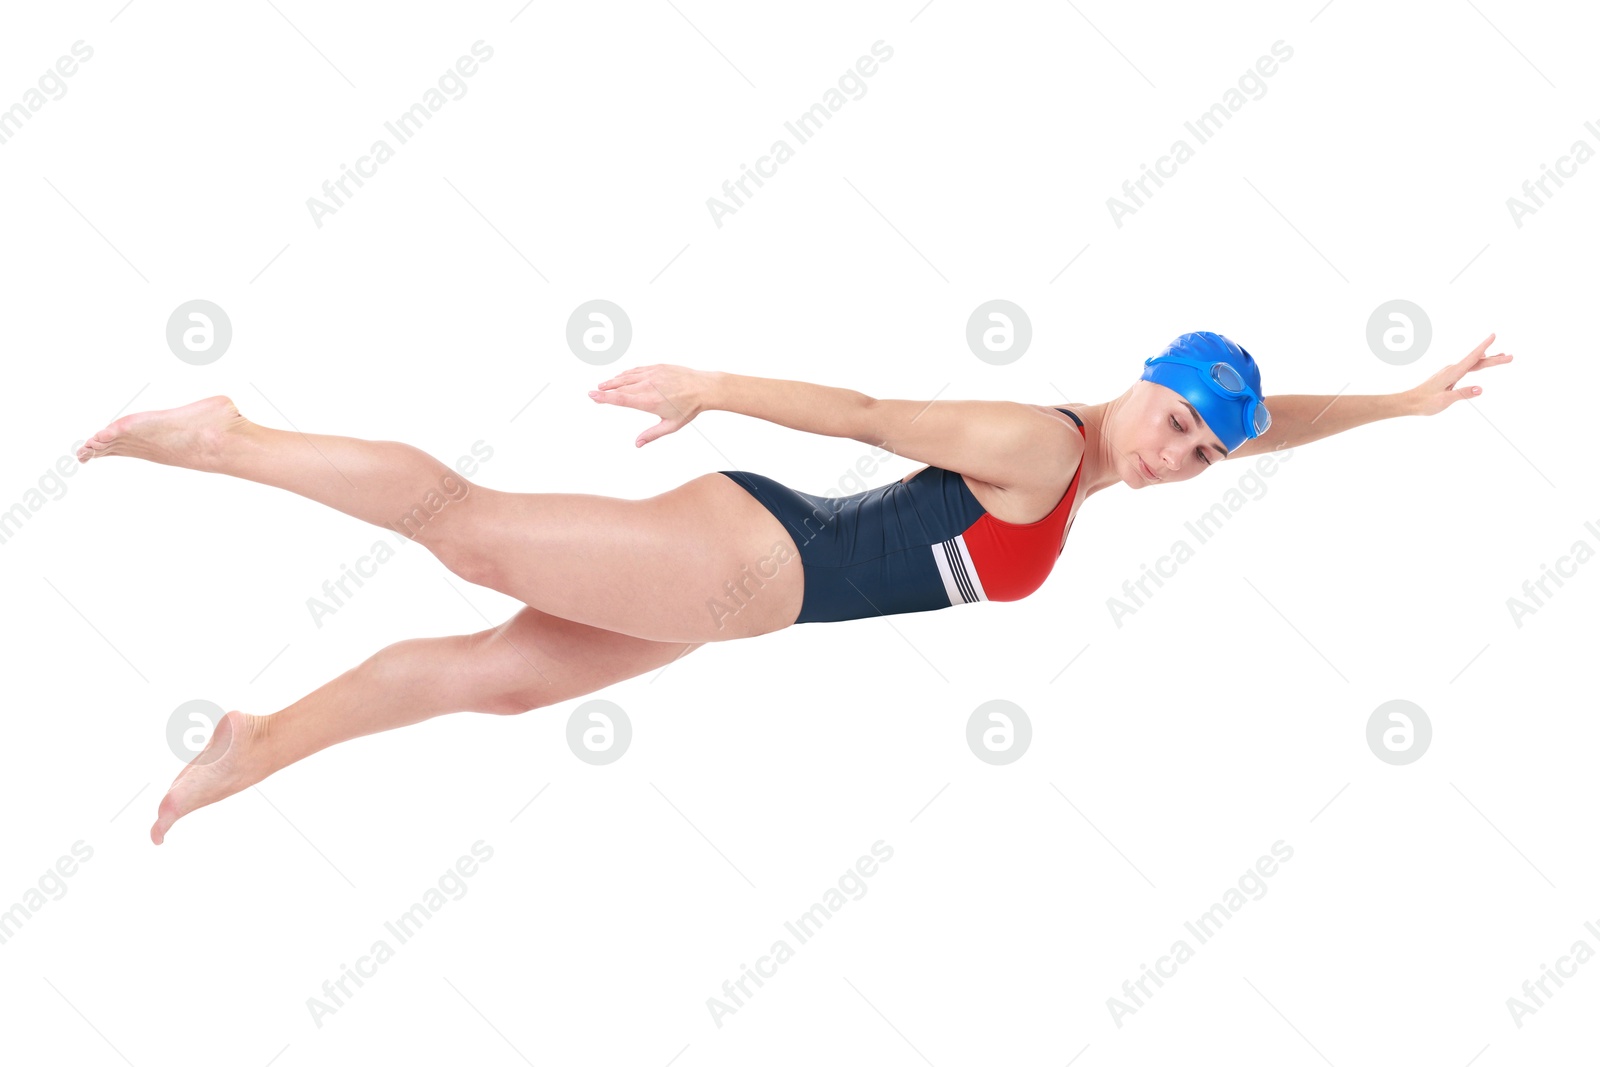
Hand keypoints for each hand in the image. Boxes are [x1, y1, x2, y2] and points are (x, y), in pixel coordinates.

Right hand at [588, 364, 712, 446]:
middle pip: (620, 387)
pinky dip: (626, 374)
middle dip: (605, 390)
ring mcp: (652, 374)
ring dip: (613, 381)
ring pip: (627, 377)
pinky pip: (637, 370)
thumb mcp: (671, 426)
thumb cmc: (689, 408)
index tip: (592, 395)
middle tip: (594, 392)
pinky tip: (621, 377)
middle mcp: (648, 386)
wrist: (704, 387)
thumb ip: (652, 434)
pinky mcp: (657, 367)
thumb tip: (637, 444)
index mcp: (649, 401)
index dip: (604, 398)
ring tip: (603, 385)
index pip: (621, 399)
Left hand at [1402, 332, 1513, 415]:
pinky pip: (1467, 367)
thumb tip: (1481, 389)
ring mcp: (1450, 371)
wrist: (1409, 402)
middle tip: (1511, 357)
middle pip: (1477, 361)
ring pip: (1473, 363)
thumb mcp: (1445, 400)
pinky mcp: (1449, 376)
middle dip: (1494, 358)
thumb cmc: (1424, 402)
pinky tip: (1481, 362)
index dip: (1484, 346)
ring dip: (1488, 360)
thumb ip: (1463, 394)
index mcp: (1453, 372)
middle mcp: (1452, 369)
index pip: (1472, 357)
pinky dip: (1478, 363)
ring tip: (1502, 357)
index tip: (1493, 335)